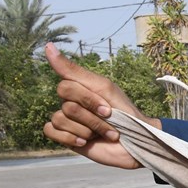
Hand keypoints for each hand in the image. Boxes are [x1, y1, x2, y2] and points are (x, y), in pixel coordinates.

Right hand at [42, 43, 160, 168]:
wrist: (139, 142)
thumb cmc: (125, 113)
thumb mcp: (104, 87)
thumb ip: (74, 71)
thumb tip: (48, 45)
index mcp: (78, 90)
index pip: (65, 87)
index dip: (88, 100)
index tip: (108, 108)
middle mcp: (70, 104)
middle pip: (66, 105)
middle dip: (91, 117)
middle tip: (109, 120)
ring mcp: (68, 121)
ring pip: (60, 120)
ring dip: (88, 130)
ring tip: (105, 134)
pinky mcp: (66, 138)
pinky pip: (50, 131)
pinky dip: (69, 138)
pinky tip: (85, 142)